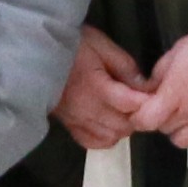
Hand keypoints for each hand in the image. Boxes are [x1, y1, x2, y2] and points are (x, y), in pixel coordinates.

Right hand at [55, 27, 154, 148]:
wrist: (33, 53)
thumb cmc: (69, 45)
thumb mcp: (100, 44)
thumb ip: (124, 65)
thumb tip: (144, 85)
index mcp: (96, 86)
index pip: (131, 104)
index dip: (148, 101)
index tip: (154, 93)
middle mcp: (87, 108)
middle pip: (124, 125)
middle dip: (137, 115)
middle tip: (139, 100)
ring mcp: (76, 120)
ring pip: (111, 136)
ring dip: (122, 126)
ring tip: (123, 110)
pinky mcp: (68, 125)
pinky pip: (93, 142)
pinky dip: (105, 137)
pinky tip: (108, 123)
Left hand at [133, 29, 187, 161]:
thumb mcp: (177, 52)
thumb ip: (159, 74)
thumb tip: (148, 89)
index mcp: (173, 96)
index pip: (144, 121)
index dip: (138, 116)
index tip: (143, 109)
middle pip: (164, 129)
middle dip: (162, 117)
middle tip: (172, 104)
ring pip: (184, 142)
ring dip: (182, 130)